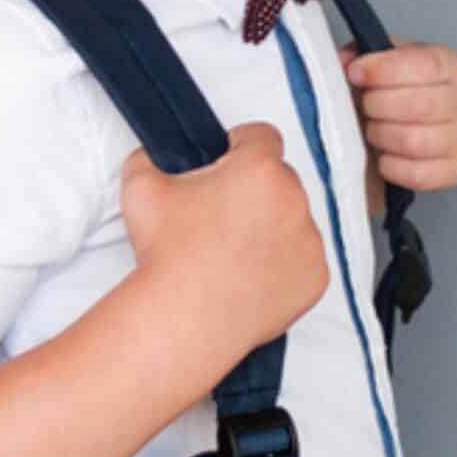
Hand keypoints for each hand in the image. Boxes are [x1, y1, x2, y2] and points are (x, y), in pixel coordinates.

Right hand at [119, 121, 329, 357]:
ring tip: (232, 253)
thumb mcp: (141, 190)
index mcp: (260, 169)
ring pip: (294, 221)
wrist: (184, 319)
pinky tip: (249, 278)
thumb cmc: (166, 254)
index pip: (261, 137)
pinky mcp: (316, 276)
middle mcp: (295, 199)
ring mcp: (310, 240)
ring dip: (271, 229)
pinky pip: (303, 261)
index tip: (225, 164)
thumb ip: (148, 159)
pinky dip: (283, 266)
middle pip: (279, 180)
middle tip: (220, 218)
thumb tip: (154, 155)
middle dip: (254, 191)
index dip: (239, 147)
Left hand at [341, 37, 456, 210]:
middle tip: (364, 105)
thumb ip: (363, 55)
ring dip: (381, 135)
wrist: (412, 124)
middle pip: (418, 105)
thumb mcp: (384, 61)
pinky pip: (416, 174)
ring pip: (413, 142)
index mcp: (449, 67)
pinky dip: (390, 166)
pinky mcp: (452, 172)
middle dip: (377, 105)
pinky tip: (384, 154)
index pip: (424, 66)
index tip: (355, 73)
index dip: (383, 70)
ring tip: (373, 128)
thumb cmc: (399, 91)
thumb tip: (345, 63)